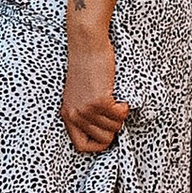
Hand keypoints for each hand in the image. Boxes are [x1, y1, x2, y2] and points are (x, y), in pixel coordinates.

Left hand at [62, 28, 128, 157]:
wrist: (87, 45)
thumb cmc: (86, 68)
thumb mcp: (78, 96)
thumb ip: (85, 115)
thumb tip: (105, 137)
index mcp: (67, 115)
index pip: (81, 147)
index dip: (98, 145)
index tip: (106, 133)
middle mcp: (74, 115)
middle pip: (103, 140)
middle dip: (113, 128)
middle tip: (113, 112)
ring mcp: (86, 109)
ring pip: (114, 128)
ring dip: (119, 116)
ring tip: (115, 101)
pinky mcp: (99, 100)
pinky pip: (120, 115)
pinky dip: (124, 107)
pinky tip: (119, 96)